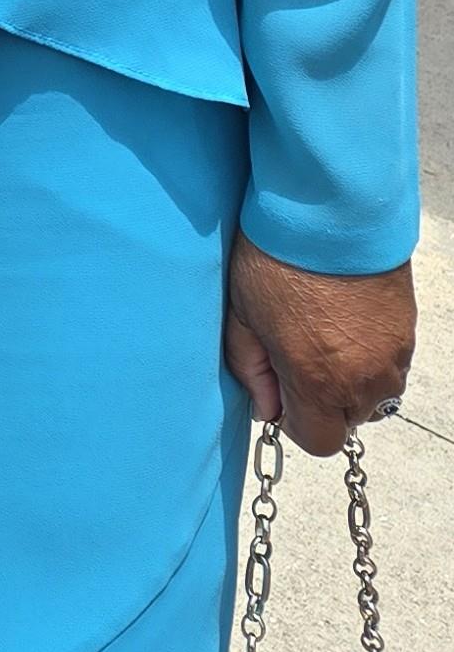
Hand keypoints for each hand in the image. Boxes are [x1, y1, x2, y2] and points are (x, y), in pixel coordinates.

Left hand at [225, 240, 415, 454]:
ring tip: (322, 337)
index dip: (295, 421)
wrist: (329, 210)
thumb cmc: (276, 260)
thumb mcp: (244, 317)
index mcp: (319, 380)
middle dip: (322, 401)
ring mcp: (394, 353)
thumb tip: (265, 408)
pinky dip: (369, 355)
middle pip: (349, 418)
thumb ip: (252, 372)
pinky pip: (391, 363)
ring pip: (375, 394)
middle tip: (296, 358)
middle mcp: (365, 377)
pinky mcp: (408, 329)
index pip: (319, 440)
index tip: (280, 391)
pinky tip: (344, 322)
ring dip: (349, 380)